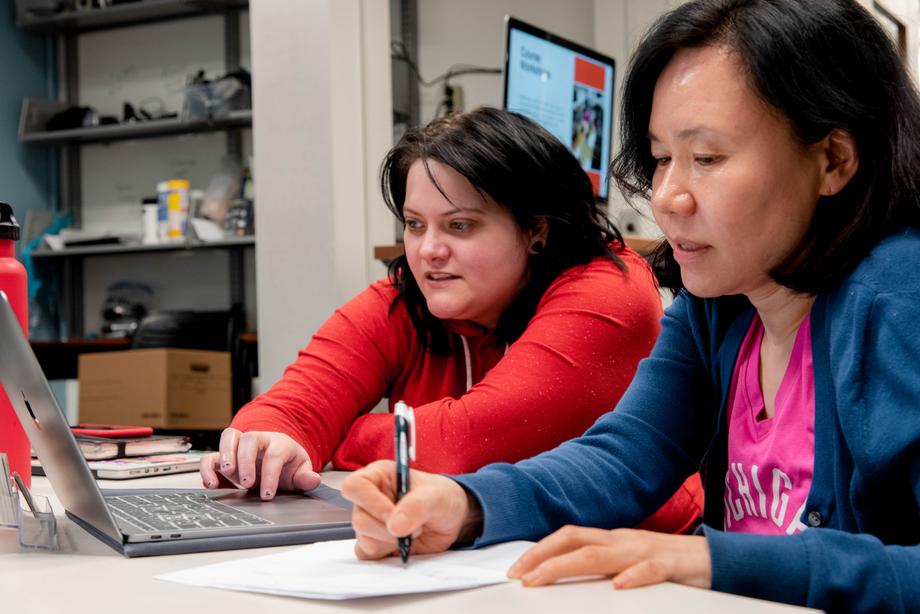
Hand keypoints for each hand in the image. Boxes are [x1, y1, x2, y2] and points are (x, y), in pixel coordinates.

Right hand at [199, 428, 320, 499]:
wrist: (278, 462)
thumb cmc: (288, 466)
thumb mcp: (300, 472)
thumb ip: (306, 477)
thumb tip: (313, 480)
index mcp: (280, 442)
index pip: (274, 454)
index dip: (270, 474)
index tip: (268, 494)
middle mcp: (258, 440)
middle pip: (249, 438)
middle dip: (246, 460)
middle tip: (247, 483)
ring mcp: (240, 446)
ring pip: (229, 437)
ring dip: (224, 454)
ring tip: (225, 474)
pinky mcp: (225, 457)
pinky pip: (212, 455)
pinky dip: (208, 468)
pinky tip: (210, 484)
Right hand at [340, 460, 479, 559]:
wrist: (451, 519)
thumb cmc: (441, 497)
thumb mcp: (436, 496)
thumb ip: (416, 506)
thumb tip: (394, 526)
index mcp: (378, 476)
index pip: (354, 486)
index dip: (371, 503)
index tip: (393, 515)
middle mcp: (369, 498)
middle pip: (359, 519)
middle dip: (389, 529)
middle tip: (415, 527)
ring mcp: (370, 522)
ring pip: (364, 540)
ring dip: (392, 542)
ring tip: (413, 533)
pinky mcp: (375, 543)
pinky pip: (368, 554)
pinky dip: (387, 554)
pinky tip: (404, 545)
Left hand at [507, 526, 710, 589]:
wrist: (716, 560)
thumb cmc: (669, 565)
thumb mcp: (629, 563)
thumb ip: (602, 567)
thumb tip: (566, 578)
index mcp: (612, 541)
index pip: (568, 538)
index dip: (540, 551)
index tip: (516, 570)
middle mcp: (623, 541)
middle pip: (574, 539)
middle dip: (541, 556)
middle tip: (518, 576)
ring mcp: (645, 551)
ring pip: (601, 553)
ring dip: (566, 565)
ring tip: (541, 580)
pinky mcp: (670, 567)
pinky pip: (650, 570)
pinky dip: (633, 577)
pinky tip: (618, 587)